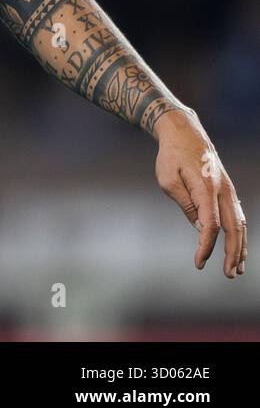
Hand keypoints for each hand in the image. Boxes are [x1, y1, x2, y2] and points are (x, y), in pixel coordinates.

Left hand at [154, 108, 246, 277]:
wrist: (184, 132)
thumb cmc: (171, 156)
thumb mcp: (168, 180)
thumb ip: (186, 204)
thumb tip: (201, 228)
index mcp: (206, 188)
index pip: (210, 225)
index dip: (206, 246)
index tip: (199, 262)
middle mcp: (223, 190)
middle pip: (233, 228)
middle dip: (232, 253)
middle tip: (228, 274)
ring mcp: (228, 189)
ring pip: (240, 223)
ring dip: (240, 247)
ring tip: (237, 268)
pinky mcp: (227, 189)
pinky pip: (237, 215)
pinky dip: (239, 234)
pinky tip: (237, 248)